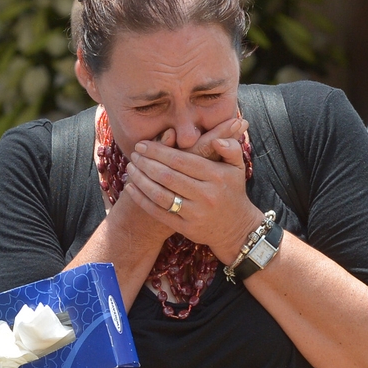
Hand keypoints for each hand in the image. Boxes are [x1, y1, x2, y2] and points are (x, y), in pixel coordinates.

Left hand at [124, 125, 263, 263]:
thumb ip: (231, 148)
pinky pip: (159, 212)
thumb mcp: (237, 167)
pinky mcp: (186, 228)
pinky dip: (142, 199)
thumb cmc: (232, 191)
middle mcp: (206, 195)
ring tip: (130, 168)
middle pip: (167, 176)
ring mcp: (195, 213)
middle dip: (146, 163)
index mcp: (216, 176)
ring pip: (160, 194)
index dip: (158, 151)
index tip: (143, 144)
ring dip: (141, 180)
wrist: (237, 228)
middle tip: (134, 154)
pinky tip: (131, 188)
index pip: (181, 160)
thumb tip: (217, 140)